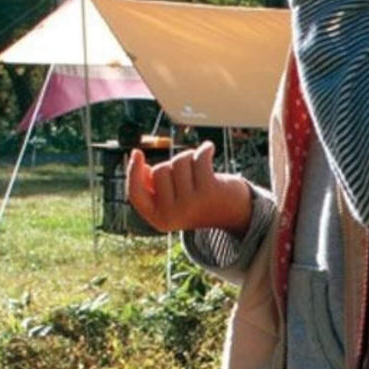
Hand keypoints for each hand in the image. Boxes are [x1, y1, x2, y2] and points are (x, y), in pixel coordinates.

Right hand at [125, 140, 252, 235]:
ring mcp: (190, 203)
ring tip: (201, 171)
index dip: (133, 172)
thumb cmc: (200, 201)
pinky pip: (198, 156)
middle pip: (158, 170)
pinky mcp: (208, 190)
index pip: (136, 194)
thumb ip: (155, 188)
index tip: (137, 153)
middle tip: (189, 179)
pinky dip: (206, 149)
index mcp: (160, 220)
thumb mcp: (173, 199)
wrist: (236, 214)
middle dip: (172, 166)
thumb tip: (141, 166)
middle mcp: (173, 214)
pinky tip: (210, 150)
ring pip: (178, 161)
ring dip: (190, 159)